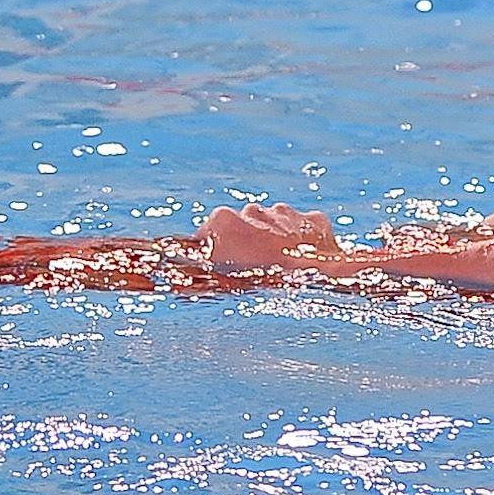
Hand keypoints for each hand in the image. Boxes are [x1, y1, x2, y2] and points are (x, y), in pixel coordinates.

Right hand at [197, 202, 341, 271]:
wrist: (320, 273)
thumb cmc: (264, 280)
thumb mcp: (222, 282)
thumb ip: (196, 277)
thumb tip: (173, 284)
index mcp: (223, 221)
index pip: (210, 234)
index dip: (216, 250)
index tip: (222, 264)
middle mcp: (253, 211)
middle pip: (243, 228)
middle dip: (246, 244)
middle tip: (252, 268)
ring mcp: (285, 212)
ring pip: (274, 227)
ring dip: (274, 241)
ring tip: (279, 266)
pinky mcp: (312, 218)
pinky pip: (305, 229)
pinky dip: (304, 242)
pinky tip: (304, 260)